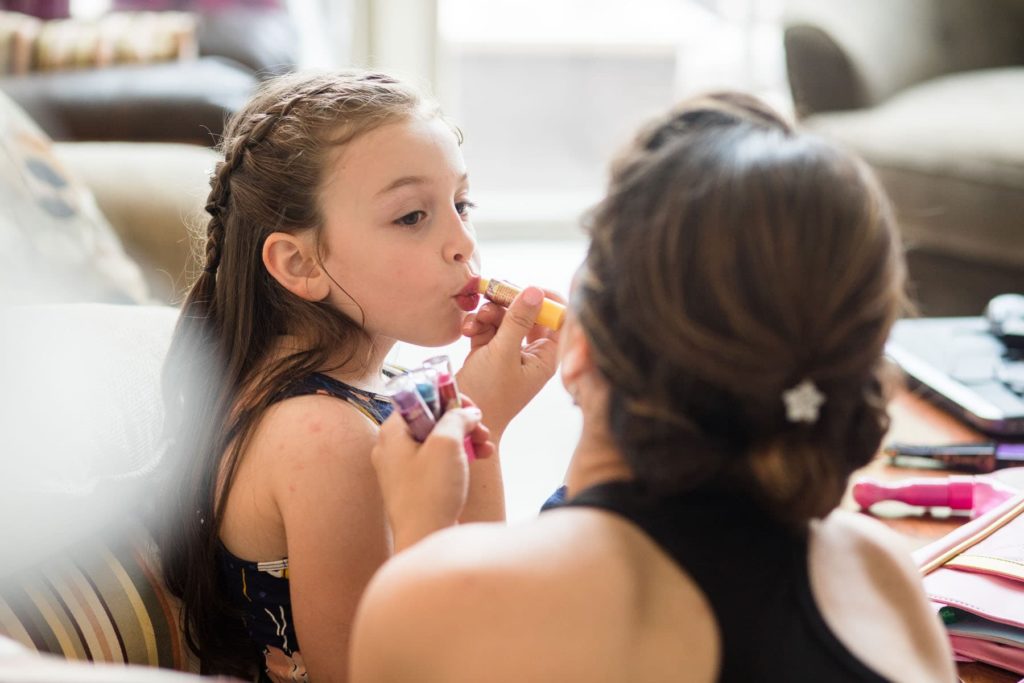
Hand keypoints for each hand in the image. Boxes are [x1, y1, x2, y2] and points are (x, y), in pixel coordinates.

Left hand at [371, 407, 493, 551]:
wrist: (424, 539)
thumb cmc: (430, 491)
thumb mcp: (446, 444)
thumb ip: (456, 418)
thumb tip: (466, 412)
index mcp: (392, 432)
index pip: (417, 398)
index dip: (445, 397)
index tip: (468, 405)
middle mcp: (392, 448)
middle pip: (430, 419)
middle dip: (460, 420)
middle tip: (481, 428)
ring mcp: (402, 469)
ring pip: (436, 440)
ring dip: (464, 438)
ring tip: (486, 445)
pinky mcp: (415, 487)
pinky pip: (437, 461)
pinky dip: (458, 457)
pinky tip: (480, 458)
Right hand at [457, 286, 561, 438]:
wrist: (462, 418)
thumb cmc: (488, 394)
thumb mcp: (503, 353)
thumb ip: (518, 320)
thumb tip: (535, 290)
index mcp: (545, 356)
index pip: (558, 319)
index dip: (546, 300)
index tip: (526, 288)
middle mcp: (531, 353)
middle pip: (528, 314)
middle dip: (509, 303)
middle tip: (493, 294)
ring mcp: (509, 352)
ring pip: (504, 318)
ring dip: (488, 314)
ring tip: (475, 321)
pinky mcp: (489, 353)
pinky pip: (487, 328)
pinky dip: (477, 326)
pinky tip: (467, 331)